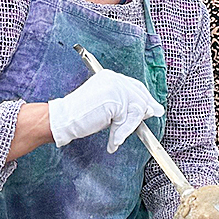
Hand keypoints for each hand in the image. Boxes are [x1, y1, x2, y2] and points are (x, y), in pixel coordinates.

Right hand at [47, 70, 163, 152]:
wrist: (63, 119)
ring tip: (116, 138)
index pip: (135, 86)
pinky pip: (129, 119)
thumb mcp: (108, 108)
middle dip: (141, 115)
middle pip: (140, 97)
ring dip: (128, 127)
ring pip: (137, 109)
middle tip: (138, 129)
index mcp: (110, 77)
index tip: (155, 110)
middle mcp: (114, 78)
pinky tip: (113, 141)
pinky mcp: (114, 99)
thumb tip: (152, 110)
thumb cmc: (81, 116)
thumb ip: (125, 106)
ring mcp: (114, 87)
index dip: (146, 99)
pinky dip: (122, 132)